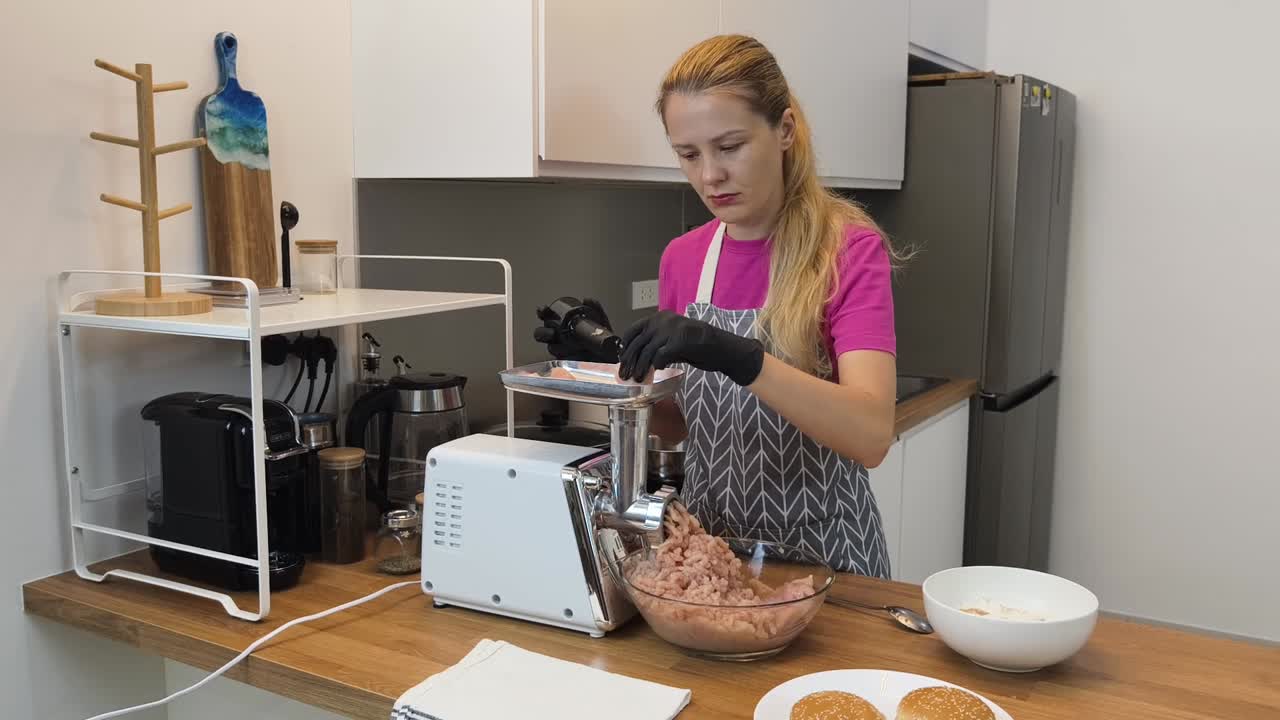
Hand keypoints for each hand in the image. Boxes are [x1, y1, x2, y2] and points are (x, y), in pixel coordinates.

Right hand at [533, 298, 617, 361]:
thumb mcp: (601, 321)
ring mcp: (560, 350)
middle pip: (541, 333)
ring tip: (569, 345)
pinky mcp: (565, 362)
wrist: (611, 357)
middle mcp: (558, 337)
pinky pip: (559, 360)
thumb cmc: (602, 339)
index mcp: (562, 324)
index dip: (542, 313)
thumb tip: (587, 300)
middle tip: (553, 333)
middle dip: (544, 332)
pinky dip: (566, 356)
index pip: (546, 317)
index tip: (543, 310)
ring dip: (557, 345)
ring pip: (551, 347)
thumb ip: (596, 309)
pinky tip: (575, 354)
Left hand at [618, 311, 764, 385]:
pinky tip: (658, 371)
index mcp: (659, 318)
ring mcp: (671, 330)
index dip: (625, 347)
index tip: (622, 360)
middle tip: (625, 375)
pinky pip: (660, 356)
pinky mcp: (679, 341)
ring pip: (647, 352)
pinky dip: (657, 365)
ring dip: (641, 367)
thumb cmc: (695, 345)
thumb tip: (635, 358)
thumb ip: (655, 344)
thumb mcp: (671, 339)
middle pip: (637, 343)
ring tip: (639, 379)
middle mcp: (662, 321)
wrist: (720, 347)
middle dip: (629, 361)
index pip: (633, 330)